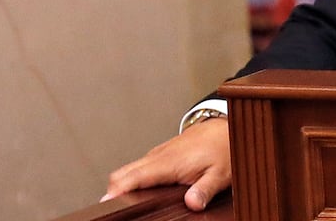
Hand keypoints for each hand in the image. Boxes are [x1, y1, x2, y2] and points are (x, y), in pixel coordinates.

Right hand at [104, 117, 231, 210]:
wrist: (227, 128)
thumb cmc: (224, 149)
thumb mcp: (220, 174)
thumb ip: (205, 190)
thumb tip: (192, 204)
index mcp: (169, 163)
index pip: (135, 177)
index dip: (118, 190)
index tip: (107, 203)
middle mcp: (159, 156)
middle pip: (123, 173)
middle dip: (115, 190)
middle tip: (114, 208)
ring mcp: (158, 153)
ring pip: (130, 169)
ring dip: (124, 184)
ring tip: (123, 202)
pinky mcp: (161, 153)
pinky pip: (140, 165)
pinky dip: (133, 177)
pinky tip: (139, 191)